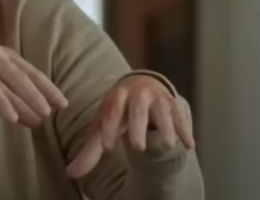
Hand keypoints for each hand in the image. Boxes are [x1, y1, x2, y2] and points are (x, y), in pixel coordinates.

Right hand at [0, 24, 67, 126]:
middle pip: (13, 74)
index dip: (46, 87)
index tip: (63, 104)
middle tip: (46, 112)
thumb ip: (11, 96)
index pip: (29, 71)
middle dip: (30, 93)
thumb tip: (36, 120)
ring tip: (13, 117)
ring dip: (1, 98)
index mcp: (2, 55)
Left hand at [66, 75, 195, 178]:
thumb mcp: (102, 126)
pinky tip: (189, 145)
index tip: (108, 149)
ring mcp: (156, 98)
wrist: (140, 85)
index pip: (110, 113)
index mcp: (115, 98)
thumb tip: (70, 174)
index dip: (108, 129)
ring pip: (163, 111)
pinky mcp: (173, 103)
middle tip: (137, 147)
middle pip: (137, 111)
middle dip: (137, 127)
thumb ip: (90, 151)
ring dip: (166, 128)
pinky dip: (184, 130)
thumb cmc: (117, 112)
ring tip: (168, 145)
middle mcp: (136, 94)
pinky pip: (180, 116)